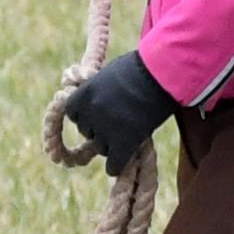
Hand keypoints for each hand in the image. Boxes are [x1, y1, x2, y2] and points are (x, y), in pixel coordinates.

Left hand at [56, 48, 177, 172]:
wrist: (161, 75)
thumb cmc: (141, 68)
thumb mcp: (110, 74)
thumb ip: (99, 89)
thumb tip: (95, 100)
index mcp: (84, 94)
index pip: (73, 113)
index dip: (85, 114)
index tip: (96, 113)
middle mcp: (91, 113)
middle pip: (87, 131)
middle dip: (99, 128)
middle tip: (116, 123)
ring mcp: (107, 130)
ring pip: (101, 148)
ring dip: (110, 144)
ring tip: (126, 135)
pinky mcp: (124, 144)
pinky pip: (114, 164)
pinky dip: (116, 165)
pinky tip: (121, 162)